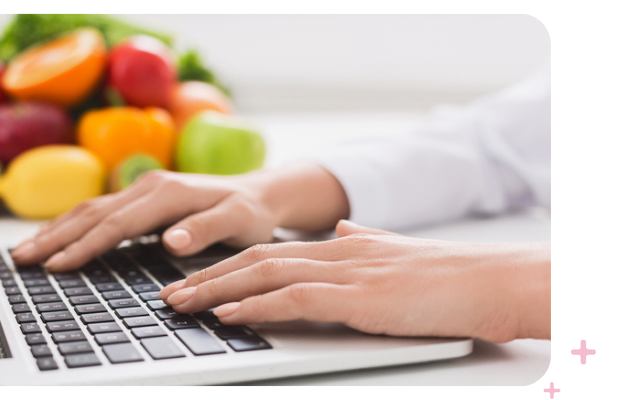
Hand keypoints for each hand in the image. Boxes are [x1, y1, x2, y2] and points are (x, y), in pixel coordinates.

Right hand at [10, 163, 348, 270]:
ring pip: (90, 208)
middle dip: (55, 237)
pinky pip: (100, 209)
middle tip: (22, 260)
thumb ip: (205, 230)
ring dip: (56, 229)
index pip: (117, 223)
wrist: (259, 192)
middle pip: (93, 212)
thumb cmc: (250, 212)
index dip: (86, 245)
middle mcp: (149, 186)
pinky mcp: (142, 197)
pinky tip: (57, 237)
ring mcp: (143, 189)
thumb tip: (170, 240)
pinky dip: (72, 224)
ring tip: (26, 250)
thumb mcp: (239, 222)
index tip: (58, 265)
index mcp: (167, 192)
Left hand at [159, 220, 550, 342]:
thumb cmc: (448, 276)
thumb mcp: (394, 251)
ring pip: (265, 275)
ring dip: (217, 291)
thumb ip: (363, 239)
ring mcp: (345, 273)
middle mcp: (335, 252)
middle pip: (255, 260)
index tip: (195, 279)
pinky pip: (294, 299)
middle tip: (169, 294)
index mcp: (341, 245)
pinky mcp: (359, 297)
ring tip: (182, 304)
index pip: (270, 251)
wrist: (490, 282)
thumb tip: (341, 227)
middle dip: (207, 277)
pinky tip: (229, 315)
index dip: (227, 266)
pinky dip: (256, 306)